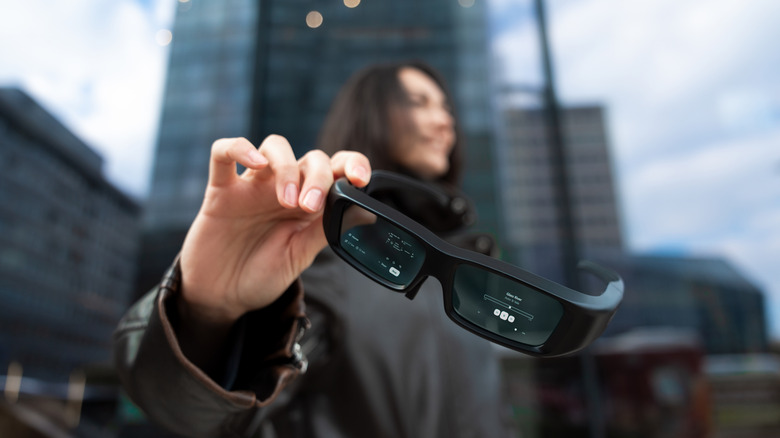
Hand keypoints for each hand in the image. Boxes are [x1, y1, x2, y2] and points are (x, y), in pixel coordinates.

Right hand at [178, 135, 370, 325]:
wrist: (222, 296)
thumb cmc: (262, 274)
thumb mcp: (300, 255)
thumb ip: (325, 230)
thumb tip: (364, 212)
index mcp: (308, 203)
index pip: (336, 168)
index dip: (352, 164)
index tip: (359, 179)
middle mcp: (283, 188)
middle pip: (310, 158)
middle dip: (317, 176)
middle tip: (310, 207)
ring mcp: (252, 186)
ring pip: (274, 147)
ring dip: (287, 168)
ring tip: (286, 200)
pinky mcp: (221, 190)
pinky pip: (223, 153)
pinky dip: (239, 148)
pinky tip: (255, 163)